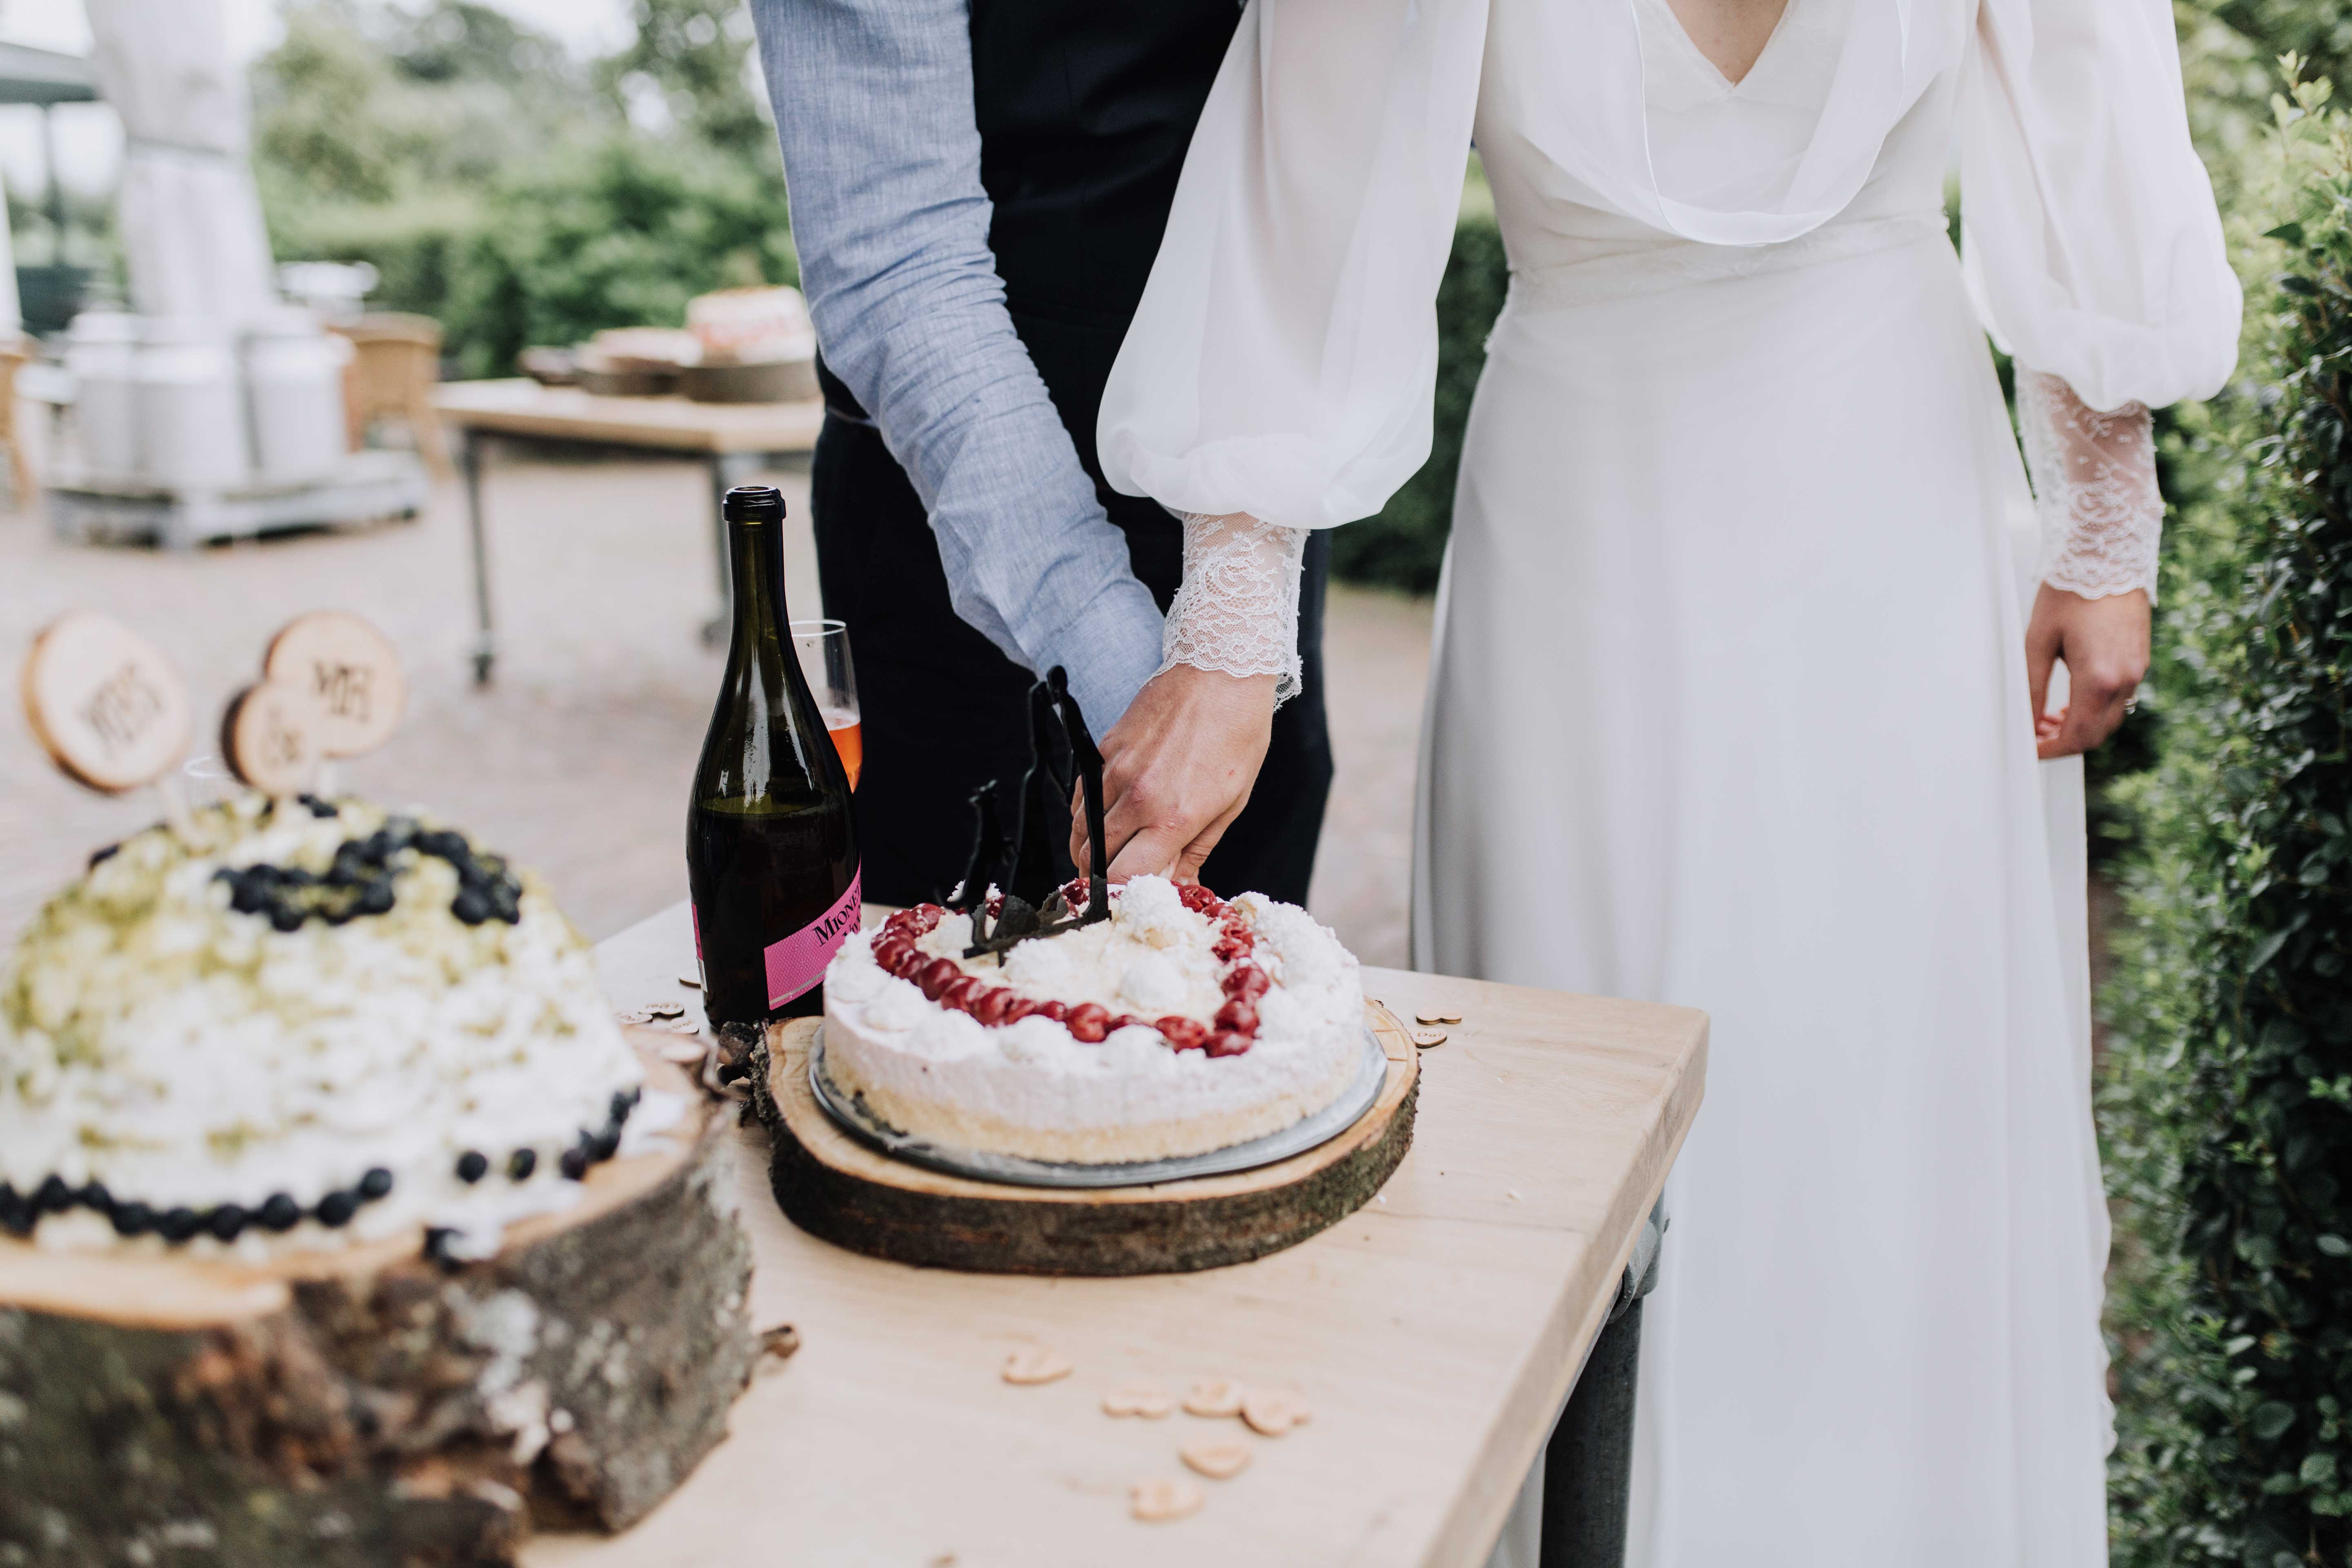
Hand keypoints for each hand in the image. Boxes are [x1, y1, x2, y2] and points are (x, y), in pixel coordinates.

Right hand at [1070, 665, 1276, 883]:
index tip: (1136, 894)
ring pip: (1079, 830)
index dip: (1125, 894)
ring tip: (1114, 849)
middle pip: (1093, 859)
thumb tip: (1181, 885)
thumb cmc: (1237, 733)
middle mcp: (1137, 797)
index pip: (1125, 877)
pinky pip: (1080, 797)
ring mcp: (1114, 771)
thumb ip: (1197, 849)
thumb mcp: (1232, 802)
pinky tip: (1108, 816)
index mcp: (1173, 816)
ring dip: (1091, 848)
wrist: (1220, 669)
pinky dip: (1087, 816)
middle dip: (1104, 876)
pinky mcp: (1103, 749)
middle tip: (1125, 875)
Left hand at [2025, 583, 2149, 758]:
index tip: (2029, 748)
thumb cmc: (2070, 593)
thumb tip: (2024, 720)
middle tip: (2035, 733)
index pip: (2077, 735)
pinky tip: (2071, 699)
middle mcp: (2125, 678)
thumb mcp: (2038, 640)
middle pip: (2097, 733)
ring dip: (2080, 725)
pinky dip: (2095, 707)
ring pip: (2110, 718)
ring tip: (2048, 716)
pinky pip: (2119, 698)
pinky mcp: (2140, 659)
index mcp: (2098, 677)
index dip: (2051, 749)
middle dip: (2065, 741)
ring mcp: (2137, 669)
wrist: (2109, 557)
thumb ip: (2031, 685)